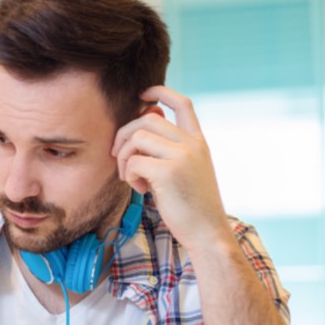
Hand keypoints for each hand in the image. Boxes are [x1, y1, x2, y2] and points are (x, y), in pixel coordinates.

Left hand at [111, 86, 231, 253]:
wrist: (207, 233)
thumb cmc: (192, 206)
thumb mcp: (187, 171)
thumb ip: (170, 149)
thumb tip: (146, 123)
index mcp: (199, 142)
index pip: (182, 104)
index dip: (160, 92)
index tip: (142, 95)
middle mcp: (192, 144)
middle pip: (147, 119)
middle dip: (124, 135)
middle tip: (117, 156)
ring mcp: (181, 156)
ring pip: (137, 137)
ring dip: (124, 158)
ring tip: (131, 178)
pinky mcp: (167, 172)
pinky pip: (133, 161)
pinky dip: (129, 176)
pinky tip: (142, 190)